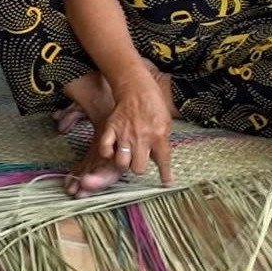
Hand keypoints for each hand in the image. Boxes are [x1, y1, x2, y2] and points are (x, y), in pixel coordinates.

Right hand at [98, 68, 174, 183]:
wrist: (136, 87)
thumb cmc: (153, 104)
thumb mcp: (166, 121)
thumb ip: (163, 140)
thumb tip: (161, 158)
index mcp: (158, 135)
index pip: (163, 160)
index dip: (165, 175)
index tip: (166, 183)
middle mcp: (141, 137)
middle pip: (138, 168)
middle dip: (139, 167)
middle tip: (139, 159)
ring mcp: (124, 134)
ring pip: (122, 163)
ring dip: (124, 162)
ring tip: (127, 156)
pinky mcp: (111, 129)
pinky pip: (105, 150)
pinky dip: (107, 153)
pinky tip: (113, 150)